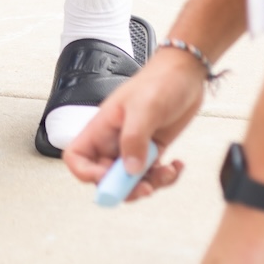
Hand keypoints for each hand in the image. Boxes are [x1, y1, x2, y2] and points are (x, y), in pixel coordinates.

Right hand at [63, 47, 204, 199]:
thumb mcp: (145, 108)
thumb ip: (134, 140)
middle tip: (145, 187)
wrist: (186, 74)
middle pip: (105, 177)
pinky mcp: (152, 151)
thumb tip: (130, 170)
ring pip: (131, 181)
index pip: (77, 156)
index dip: (85, 173)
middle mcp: (114, 140)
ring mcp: (133, 147)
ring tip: (167, 172)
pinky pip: (152, 175)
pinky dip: (165, 177)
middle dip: (125, 189)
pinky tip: (176, 165)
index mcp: (102, 127)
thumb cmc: (160, 81)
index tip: (107, 178)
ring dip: (150, 184)